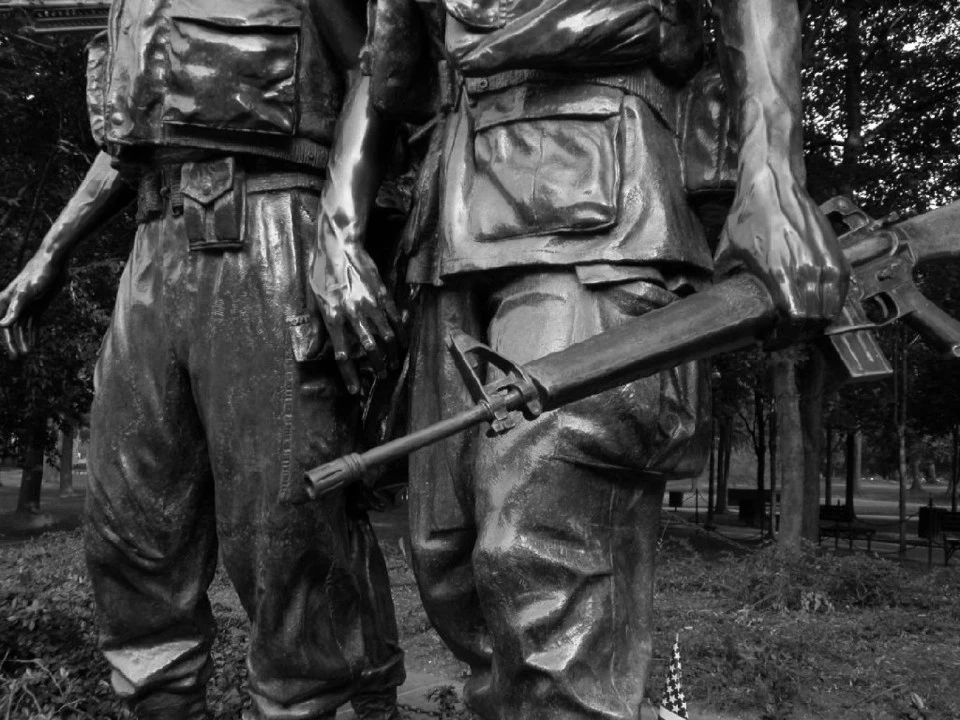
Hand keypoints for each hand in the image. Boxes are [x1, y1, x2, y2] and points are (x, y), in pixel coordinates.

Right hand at [0, 253, 65, 359]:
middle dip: (15, 344)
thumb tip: (1, 325)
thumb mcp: (27, 293)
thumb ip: (14, 309)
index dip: (8, 342)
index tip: (13, 355)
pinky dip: (33, 333)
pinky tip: (35, 343)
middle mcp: (14, 304)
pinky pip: (33, 322)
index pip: (5, 326)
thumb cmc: (38, 274)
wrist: (53, 262)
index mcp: (7, 301)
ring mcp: (27, 305)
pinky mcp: (38, 305)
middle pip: (13, 329)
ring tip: (28, 353)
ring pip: (23, 327)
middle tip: (20, 358)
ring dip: (25, 340)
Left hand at [309, 240, 402, 393]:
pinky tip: (402, 342)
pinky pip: (394, 318)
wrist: (339, 245)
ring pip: (385, 336)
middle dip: (378, 366)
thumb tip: (318, 348)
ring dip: (391, 353)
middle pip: (369, 348)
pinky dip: (400, 333)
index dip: (350, 375)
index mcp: (332, 316)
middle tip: (382, 376)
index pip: (342, 353)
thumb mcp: (314, 299)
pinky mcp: (382, 293)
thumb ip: (319, 325)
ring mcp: (369, 303)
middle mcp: (352, 313)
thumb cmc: (322, 272)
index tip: (356, 390)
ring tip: (394, 363)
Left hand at [717, 167, 848, 339]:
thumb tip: (721, 299)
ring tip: (798, 324)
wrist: (774, 184)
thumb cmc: (749, 216)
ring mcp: (826, 261)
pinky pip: (841, 289)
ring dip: (816, 322)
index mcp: (780, 274)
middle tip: (783, 336)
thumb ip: (726, 280)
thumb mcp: (727, 252)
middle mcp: (808, 270)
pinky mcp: (836, 253)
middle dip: (798, 334)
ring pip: (832, 307)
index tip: (771, 342)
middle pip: (814, 320)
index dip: (783, 338)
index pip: (793, 322)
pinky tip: (815, 306)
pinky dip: (831, 303)